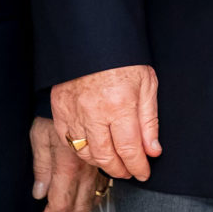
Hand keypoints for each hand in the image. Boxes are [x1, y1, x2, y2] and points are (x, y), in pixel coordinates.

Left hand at [31, 115, 107, 211]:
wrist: (81, 92)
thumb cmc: (55, 110)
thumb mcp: (39, 135)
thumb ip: (41, 166)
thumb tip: (39, 192)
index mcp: (67, 165)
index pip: (60, 202)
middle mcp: (86, 169)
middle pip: (78, 205)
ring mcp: (98, 165)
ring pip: (93, 198)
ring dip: (80, 210)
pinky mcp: (106, 160)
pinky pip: (103, 186)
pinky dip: (94, 197)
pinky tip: (87, 197)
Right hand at [51, 65, 162, 182]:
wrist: (91, 38)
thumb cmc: (123, 59)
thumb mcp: (147, 85)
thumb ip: (149, 121)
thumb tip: (152, 151)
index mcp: (120, 105)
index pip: (130, 150)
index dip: (138, 167)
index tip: (143, 173)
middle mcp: (95, 113)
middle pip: (106, 157)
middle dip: (120, 170)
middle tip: (129, 171)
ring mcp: (74, 113)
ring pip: (86, 153)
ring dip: (101, 162)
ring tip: (113, 162)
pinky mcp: (59, 110)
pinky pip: (68, 141)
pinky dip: (81, 150)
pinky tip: (92, 149)